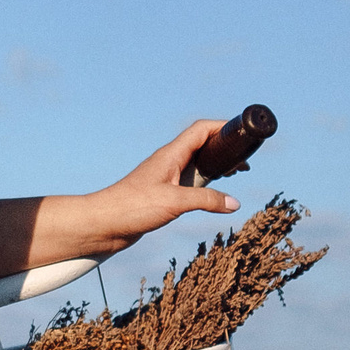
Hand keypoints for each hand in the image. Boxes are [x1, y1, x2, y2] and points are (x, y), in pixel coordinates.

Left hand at [87, 120, 242, 247]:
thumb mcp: (175, 202)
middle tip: (245, 160)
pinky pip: (190, 181)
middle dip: (224, 148)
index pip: (200, 130)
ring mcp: (166, 177)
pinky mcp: (163, 193)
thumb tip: (234, 203)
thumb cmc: (133, 207)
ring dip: (217, 165)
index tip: (242, 134)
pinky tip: (215, 195)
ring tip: (237, 172)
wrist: (104, 223)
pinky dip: (207, 182)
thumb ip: (206, 200)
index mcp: (171, 155)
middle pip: (202, 144)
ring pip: (196, 163)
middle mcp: (169, 162)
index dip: (222, 127)